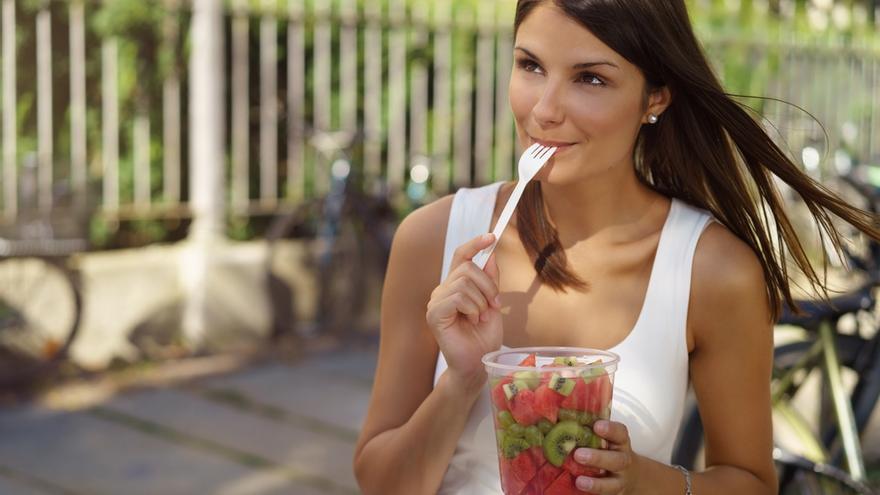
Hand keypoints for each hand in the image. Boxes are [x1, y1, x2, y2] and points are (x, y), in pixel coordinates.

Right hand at [426, 233, 502, 387]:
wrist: (478, 364)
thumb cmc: (484, 337)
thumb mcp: (493, 303)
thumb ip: (490, 280)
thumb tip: (490, 254)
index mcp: (455, 286)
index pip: (461, 256)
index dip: (475, 244)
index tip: (491, 236)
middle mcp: (442, 290)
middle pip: (467, 268)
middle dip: (488, 285)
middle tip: (493, 305)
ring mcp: (436, 301)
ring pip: (464, 282)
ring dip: (482, 301)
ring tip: (481, 318)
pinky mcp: (434, 314)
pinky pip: (458, 297)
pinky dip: (472, 308)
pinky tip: (472, 321)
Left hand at [571, 420, 638, 493]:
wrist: (629, 475)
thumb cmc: (607, 450)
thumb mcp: (604, 439)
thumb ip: (587, 430)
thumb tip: (556, 416)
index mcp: (619, 443)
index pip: (620, 433)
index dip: (610, 429)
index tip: (596, 426)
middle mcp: (622, 461)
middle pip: (617, 460)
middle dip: (598, 458)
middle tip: (578, 454)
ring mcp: (619, 480)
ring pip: (612, 484)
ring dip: (596, 483)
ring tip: (580, 481)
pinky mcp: (614, 494)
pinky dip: (593, 493)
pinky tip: (579, 490)